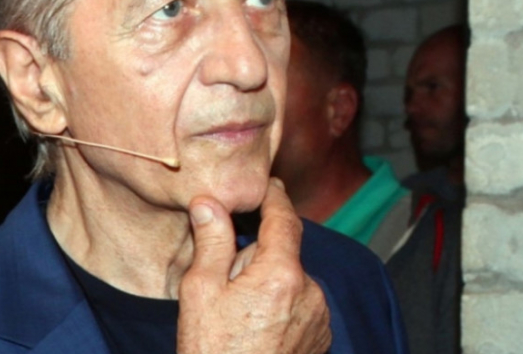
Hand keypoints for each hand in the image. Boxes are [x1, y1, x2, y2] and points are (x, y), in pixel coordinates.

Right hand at [177, 178, 331, 353]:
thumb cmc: (213, 352)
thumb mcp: (201, 293)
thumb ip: (212, 242)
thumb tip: (210, 202)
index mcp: (281, 274)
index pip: (285, 218)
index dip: (275, 197)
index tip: (268, 184)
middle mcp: (310, 291)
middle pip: (284, 253)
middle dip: (259, 256)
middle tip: (226, 281)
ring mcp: (319, 317)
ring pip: (292, 280)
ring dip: (271, 283)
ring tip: (238, 315)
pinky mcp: (321, 337)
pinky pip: (301, 305)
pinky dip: (282, 306)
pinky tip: (256, 330)